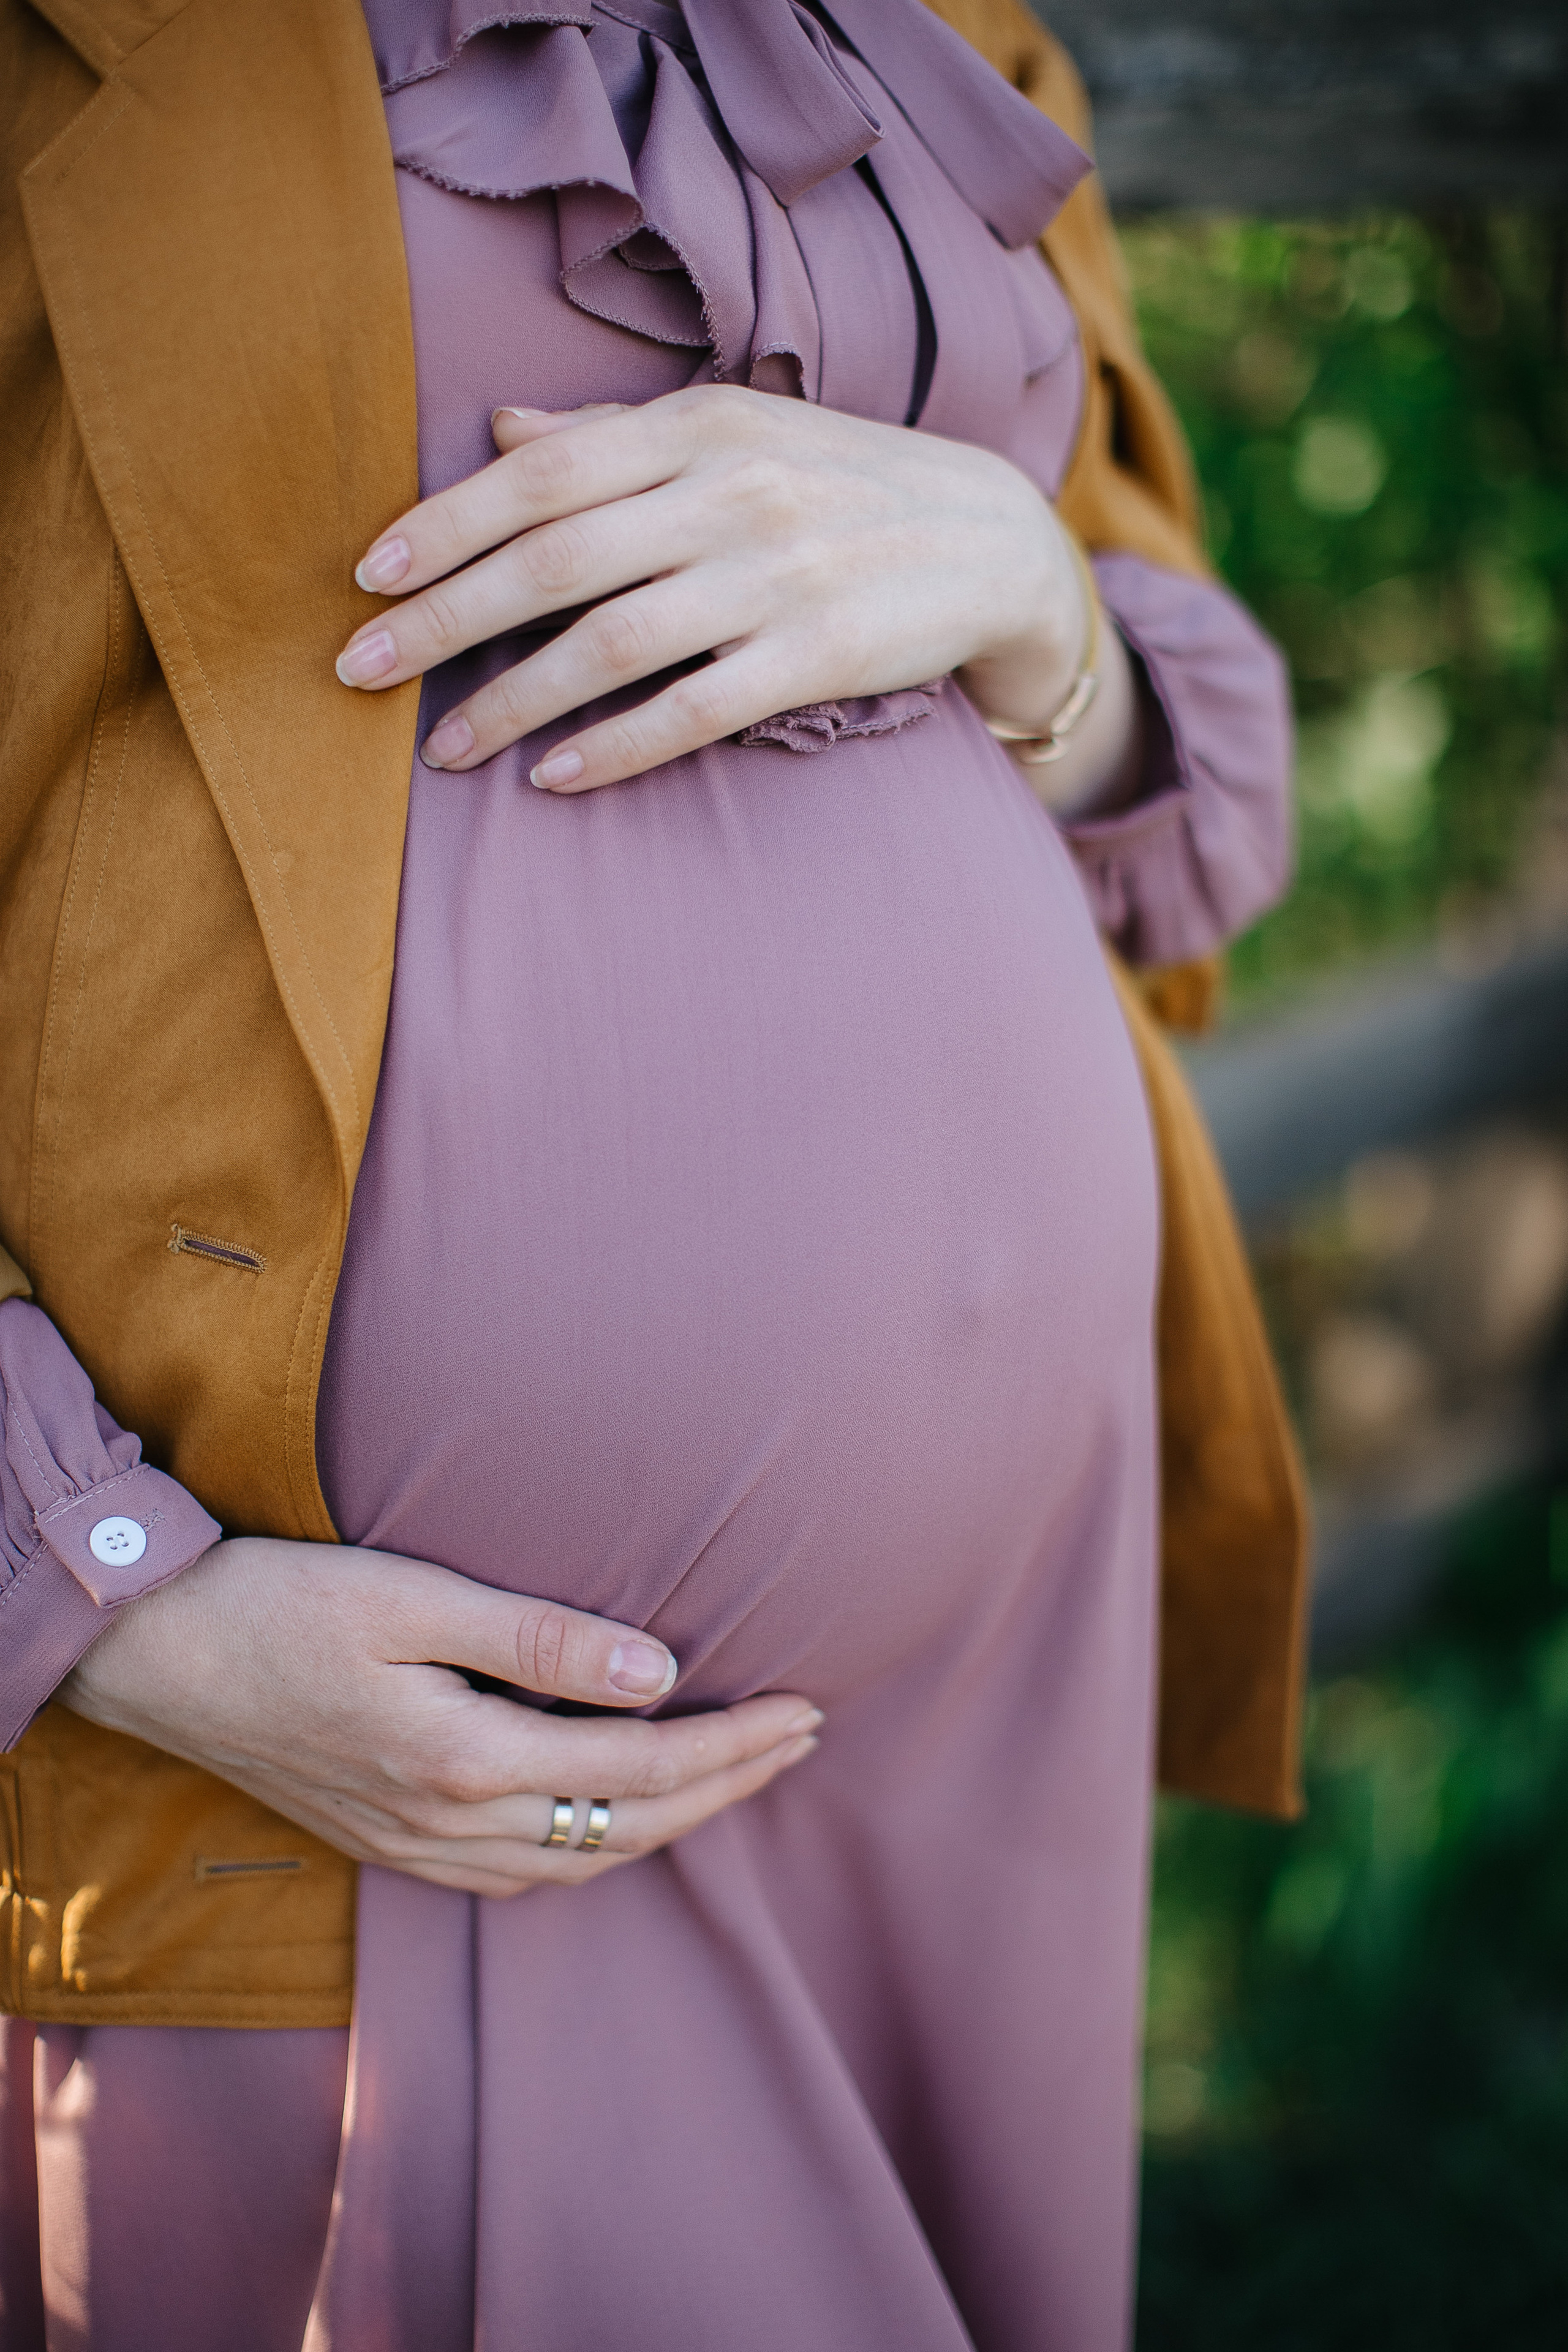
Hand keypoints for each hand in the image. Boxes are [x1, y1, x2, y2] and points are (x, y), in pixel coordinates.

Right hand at [62, 1538, 819, 1897]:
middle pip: (627, 1829)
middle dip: (729, 1788)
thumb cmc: (276, 1604)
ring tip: (739, 1775)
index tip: (807, 1709)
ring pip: (582, 1865)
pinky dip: (599, 1852)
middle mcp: (446, 1824)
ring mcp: (416, 1847)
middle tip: (804, 1741)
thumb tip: (660, 1670)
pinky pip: (524, 1876)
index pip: (640, 1768)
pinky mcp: (393, 1844)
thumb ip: (539, 1638)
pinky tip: (624, 1818)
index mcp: (461, 1758)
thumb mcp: (408, 1596)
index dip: (735, 1744)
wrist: (155, 1656)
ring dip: (672, 1826)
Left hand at [334, 387, 1126, 802]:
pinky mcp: (816, 655)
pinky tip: (554, 778)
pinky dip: (616, 746)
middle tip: (358, 672)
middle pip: (553, 560)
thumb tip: (498, 430)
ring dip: (512, 702)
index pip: (539, 472)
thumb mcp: (733, 433)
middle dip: (442, 620)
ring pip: (609, 643)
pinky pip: (693, 710)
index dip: (444, 524)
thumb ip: (613, 435)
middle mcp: (728, 492)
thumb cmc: (839, 486)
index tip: (363, 576)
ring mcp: (775, 576)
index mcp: (696, 425)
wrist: (992, 539)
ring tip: (443, 749)